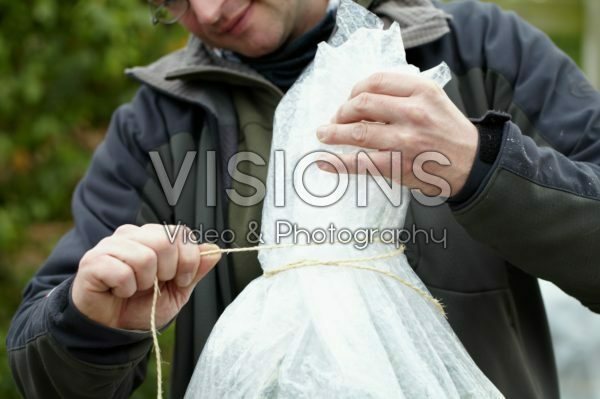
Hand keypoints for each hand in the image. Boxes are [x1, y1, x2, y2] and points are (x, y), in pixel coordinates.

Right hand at [72, 224, 220, 329]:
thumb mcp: (177, 291)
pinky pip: (121, 272)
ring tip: (134, 289)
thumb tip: (215, 250)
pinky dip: (125, 289)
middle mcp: (132, 234)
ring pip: (145, 257)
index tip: (179, 280)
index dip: (187, 260)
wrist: (112, 329)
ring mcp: (110, 245)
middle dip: (168, 271)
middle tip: (154, 285)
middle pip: (165, 241)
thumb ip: (194, 270)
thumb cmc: (142, 306)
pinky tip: (118, 292)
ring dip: (144, 283)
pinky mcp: (93, 261)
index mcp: (153, 236)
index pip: (181, 233)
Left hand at [316, 72, 478, 196]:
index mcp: (421, 90)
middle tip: (334, 119)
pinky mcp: (398, 165)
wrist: (472, 164)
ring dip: (333, 133)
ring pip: (357, 132)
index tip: (349, 99)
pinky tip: (323, 162)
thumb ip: (403, 93)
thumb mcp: (433, 100)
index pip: (375, 81)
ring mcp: (404, 140)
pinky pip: (360, 163)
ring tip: (323, 134)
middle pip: (361, 104)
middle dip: (341, 111)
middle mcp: (412, 112)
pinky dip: (337, 163)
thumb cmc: (448, 131)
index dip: (355, 89)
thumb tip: (363, 98)